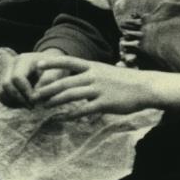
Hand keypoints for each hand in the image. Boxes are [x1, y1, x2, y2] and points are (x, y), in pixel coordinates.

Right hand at [0, 49, 69, 107]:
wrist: (52, 64)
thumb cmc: (57, 68)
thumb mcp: (57, 72)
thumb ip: (47, 82)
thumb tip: (33, 98)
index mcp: (24, 60)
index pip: (17, 78)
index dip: (25, 92)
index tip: (36, 101)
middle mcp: (12, 65)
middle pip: (6, 84)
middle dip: (19, 98)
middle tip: (32, 106)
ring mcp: (7, 73)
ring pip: (2, 91)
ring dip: (14, 102)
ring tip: (29, 105)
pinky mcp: (7, 82)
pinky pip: (2, 95)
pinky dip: (11, 102)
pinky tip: (24, 104)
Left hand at [31, 55, 179, 115]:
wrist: (145, 87)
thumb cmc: (124, 80)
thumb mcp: (105, 71)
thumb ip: (89, 75)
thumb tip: (75, 81)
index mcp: (92, 66)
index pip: (67, 62)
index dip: (51, 63)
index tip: (37, 65)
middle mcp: (93, 76)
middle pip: (65, 82)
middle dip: (48, 88)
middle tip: (35, 94)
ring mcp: (98, 89)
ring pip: (71, 95)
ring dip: (56, 101)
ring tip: (45, 105)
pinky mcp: (104, 103)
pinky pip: (84, 109)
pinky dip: (72, 114)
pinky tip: (64, 117)